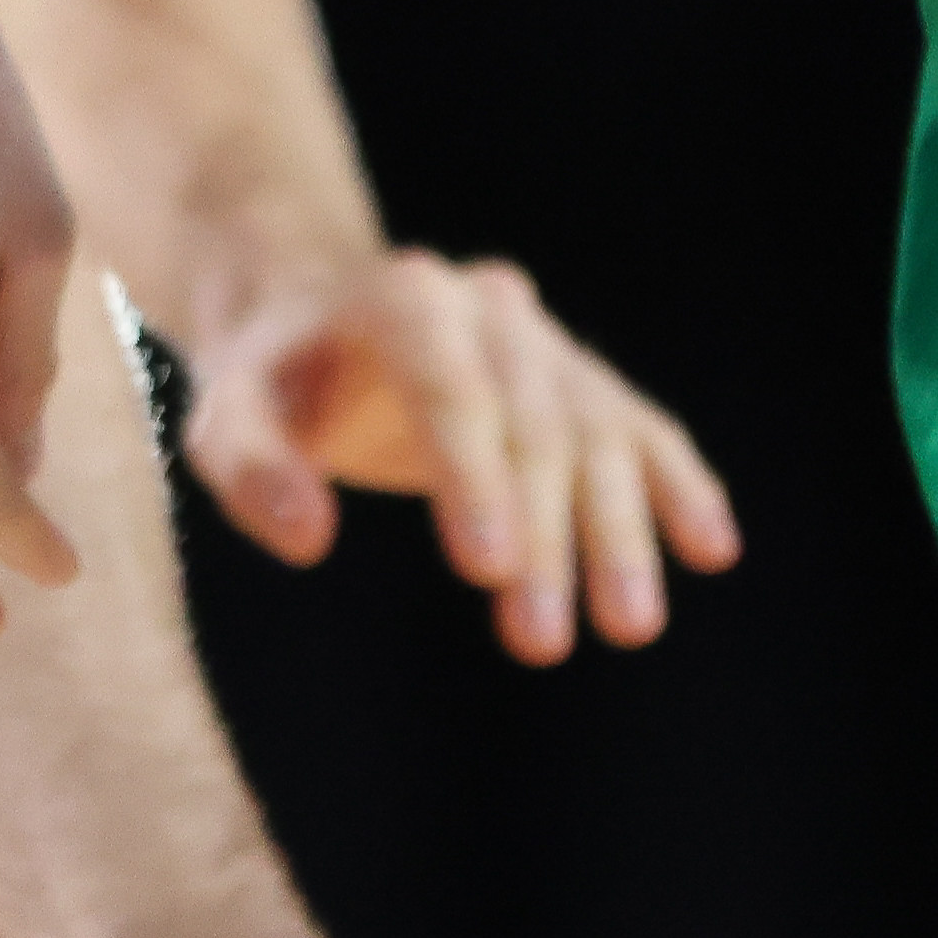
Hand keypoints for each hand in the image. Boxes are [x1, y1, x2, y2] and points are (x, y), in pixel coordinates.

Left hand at [179, 252, 745, 664]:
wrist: (316, 305)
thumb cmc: (268, 377)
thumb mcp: (224, 413)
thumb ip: (251, 470)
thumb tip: (308, 538)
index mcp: (401, 298)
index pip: (449, 385)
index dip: (474, 476)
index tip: (489, 568)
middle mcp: (487, 308)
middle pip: (533, 418)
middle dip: (546, 532)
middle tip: (542, 639)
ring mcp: (542, 343)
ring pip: (597, 429)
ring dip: (618, 529)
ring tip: (630, 628)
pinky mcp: (579, 379)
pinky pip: (639, 428)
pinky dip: (678, 485)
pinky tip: (713, 549)